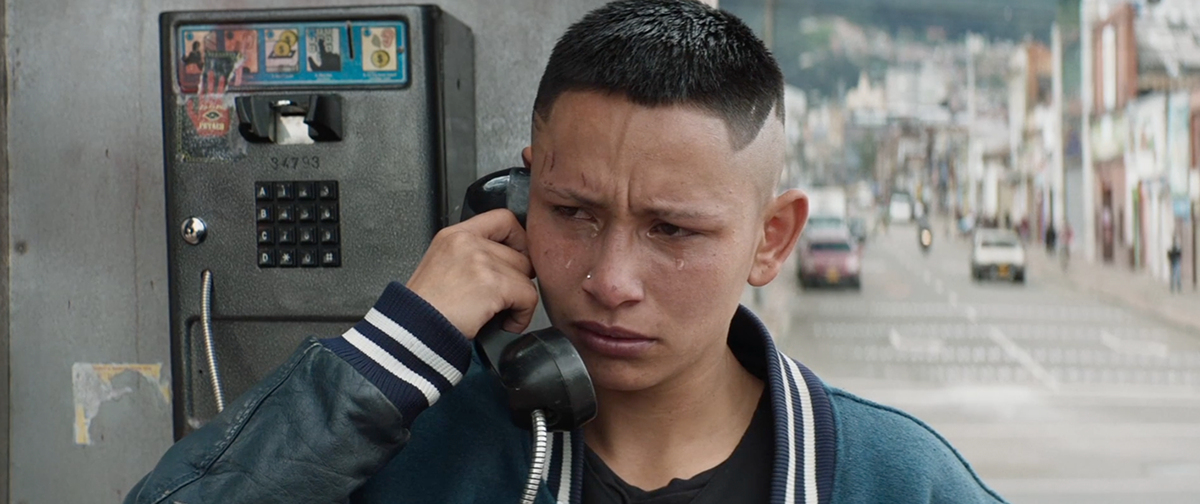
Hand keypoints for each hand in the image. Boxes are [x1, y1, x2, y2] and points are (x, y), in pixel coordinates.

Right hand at [406, 209, 537, 338]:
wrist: (411, 332)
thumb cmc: (424, 309)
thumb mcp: (440, 266)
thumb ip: (470, 256)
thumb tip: (504, 263)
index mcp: (453, 235)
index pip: (503, 218)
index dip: (519, 239)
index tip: (518, 258)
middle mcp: (466, 242)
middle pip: (520, 252)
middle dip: (518, 278)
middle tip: (505, 296)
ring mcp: (479, 261)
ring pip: (526, 276)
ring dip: (519, 300)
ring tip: (499, 313)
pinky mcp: (491, 285)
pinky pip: (528, 296)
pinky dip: (522, 316)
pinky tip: (505, 323)